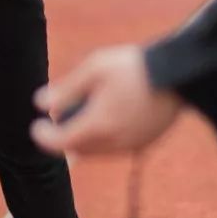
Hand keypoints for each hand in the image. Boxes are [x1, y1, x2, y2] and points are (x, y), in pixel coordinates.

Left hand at [31, 46, 181, 155]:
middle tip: (61, 113)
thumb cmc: (134, 66)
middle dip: (64, 136)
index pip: (59, 144)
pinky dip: (103, 137)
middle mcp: (114, 143)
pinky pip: (114, 147)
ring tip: (85, 110)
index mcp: (98, 126)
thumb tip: (39, 103)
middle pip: (77, 150)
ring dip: (84, 137)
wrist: (179, 74)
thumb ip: (65, 89)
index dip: (43, 136)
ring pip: (96, 151)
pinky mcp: (144, 143)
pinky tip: (107, 113)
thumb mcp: (94, 68)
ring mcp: (131, 146)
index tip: (37, 124)